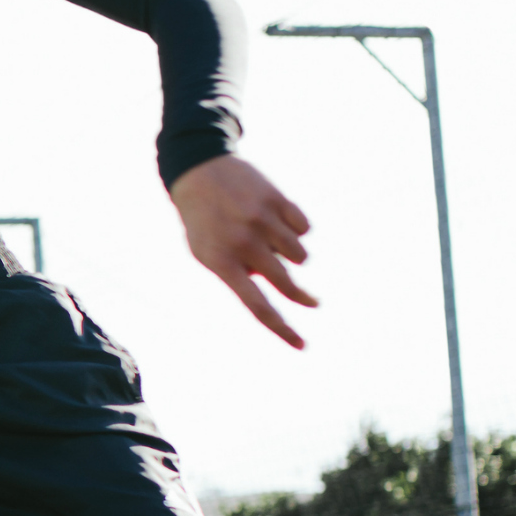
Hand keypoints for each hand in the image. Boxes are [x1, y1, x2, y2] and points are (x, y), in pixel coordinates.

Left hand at [169, 155, 316, 348]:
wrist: (200, 170)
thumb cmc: (203, 220)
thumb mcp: (206, 252)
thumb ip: (235, 274)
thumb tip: (270, 287)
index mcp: (221, 263)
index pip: (257, 306)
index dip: (282, 329)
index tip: (302, 345)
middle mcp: (243, 243)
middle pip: (287, 283)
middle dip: (305, 298)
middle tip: (315, 303)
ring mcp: (262, 220)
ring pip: (300, 255)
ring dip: (292, 254)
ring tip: (270, 239)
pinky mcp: (278, 200)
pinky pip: (305, 228)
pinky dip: (297, 229)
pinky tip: (277, 217)